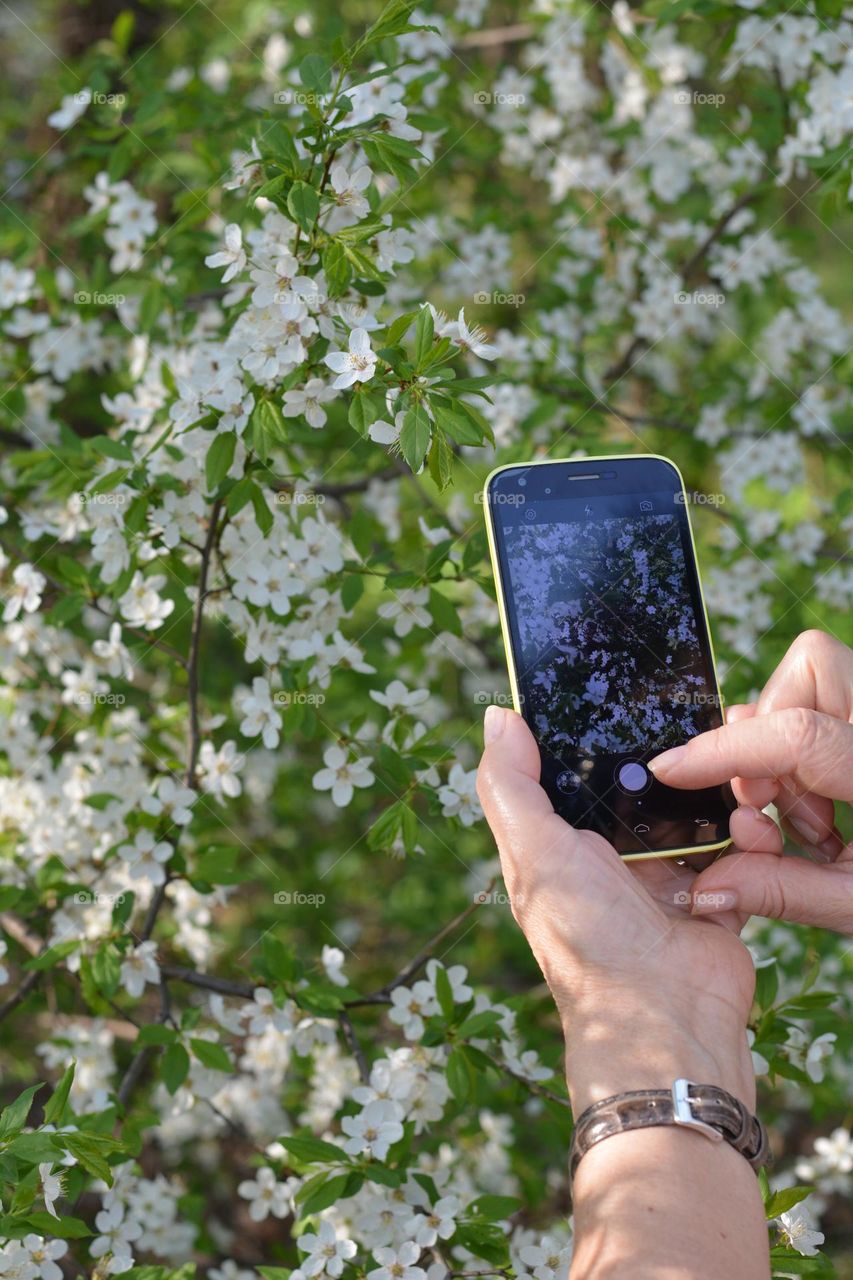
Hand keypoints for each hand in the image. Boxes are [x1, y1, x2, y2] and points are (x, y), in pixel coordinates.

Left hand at [476, 706, 756, 1115]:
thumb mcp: (534, 853)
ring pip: (695, 812)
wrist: (666, 1019)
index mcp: (563, 847)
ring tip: (729, 775)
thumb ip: (511, 785)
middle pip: (645, 787)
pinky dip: (746, 837)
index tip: (625, 692)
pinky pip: (737, 849)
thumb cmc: (587, 940)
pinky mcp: (716, 895)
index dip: (599, 737)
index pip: (579, 774)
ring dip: (715, 795)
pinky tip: (747, 824)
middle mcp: (613, 860)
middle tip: (695, 724)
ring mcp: (666, 878)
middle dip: (670, 761)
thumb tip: (495, 715)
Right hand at [649, 630, 852, 932]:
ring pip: (816, 679)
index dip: (722, 752)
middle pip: (810, 669)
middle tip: (777, 816)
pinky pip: (833, 704)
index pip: (796, 737)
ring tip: (817, 827)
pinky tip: (833, 815)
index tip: (672, 769)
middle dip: (769, 736)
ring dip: (791, 751)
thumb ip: (787, 891)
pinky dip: (814, 753)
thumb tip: (709, 886)